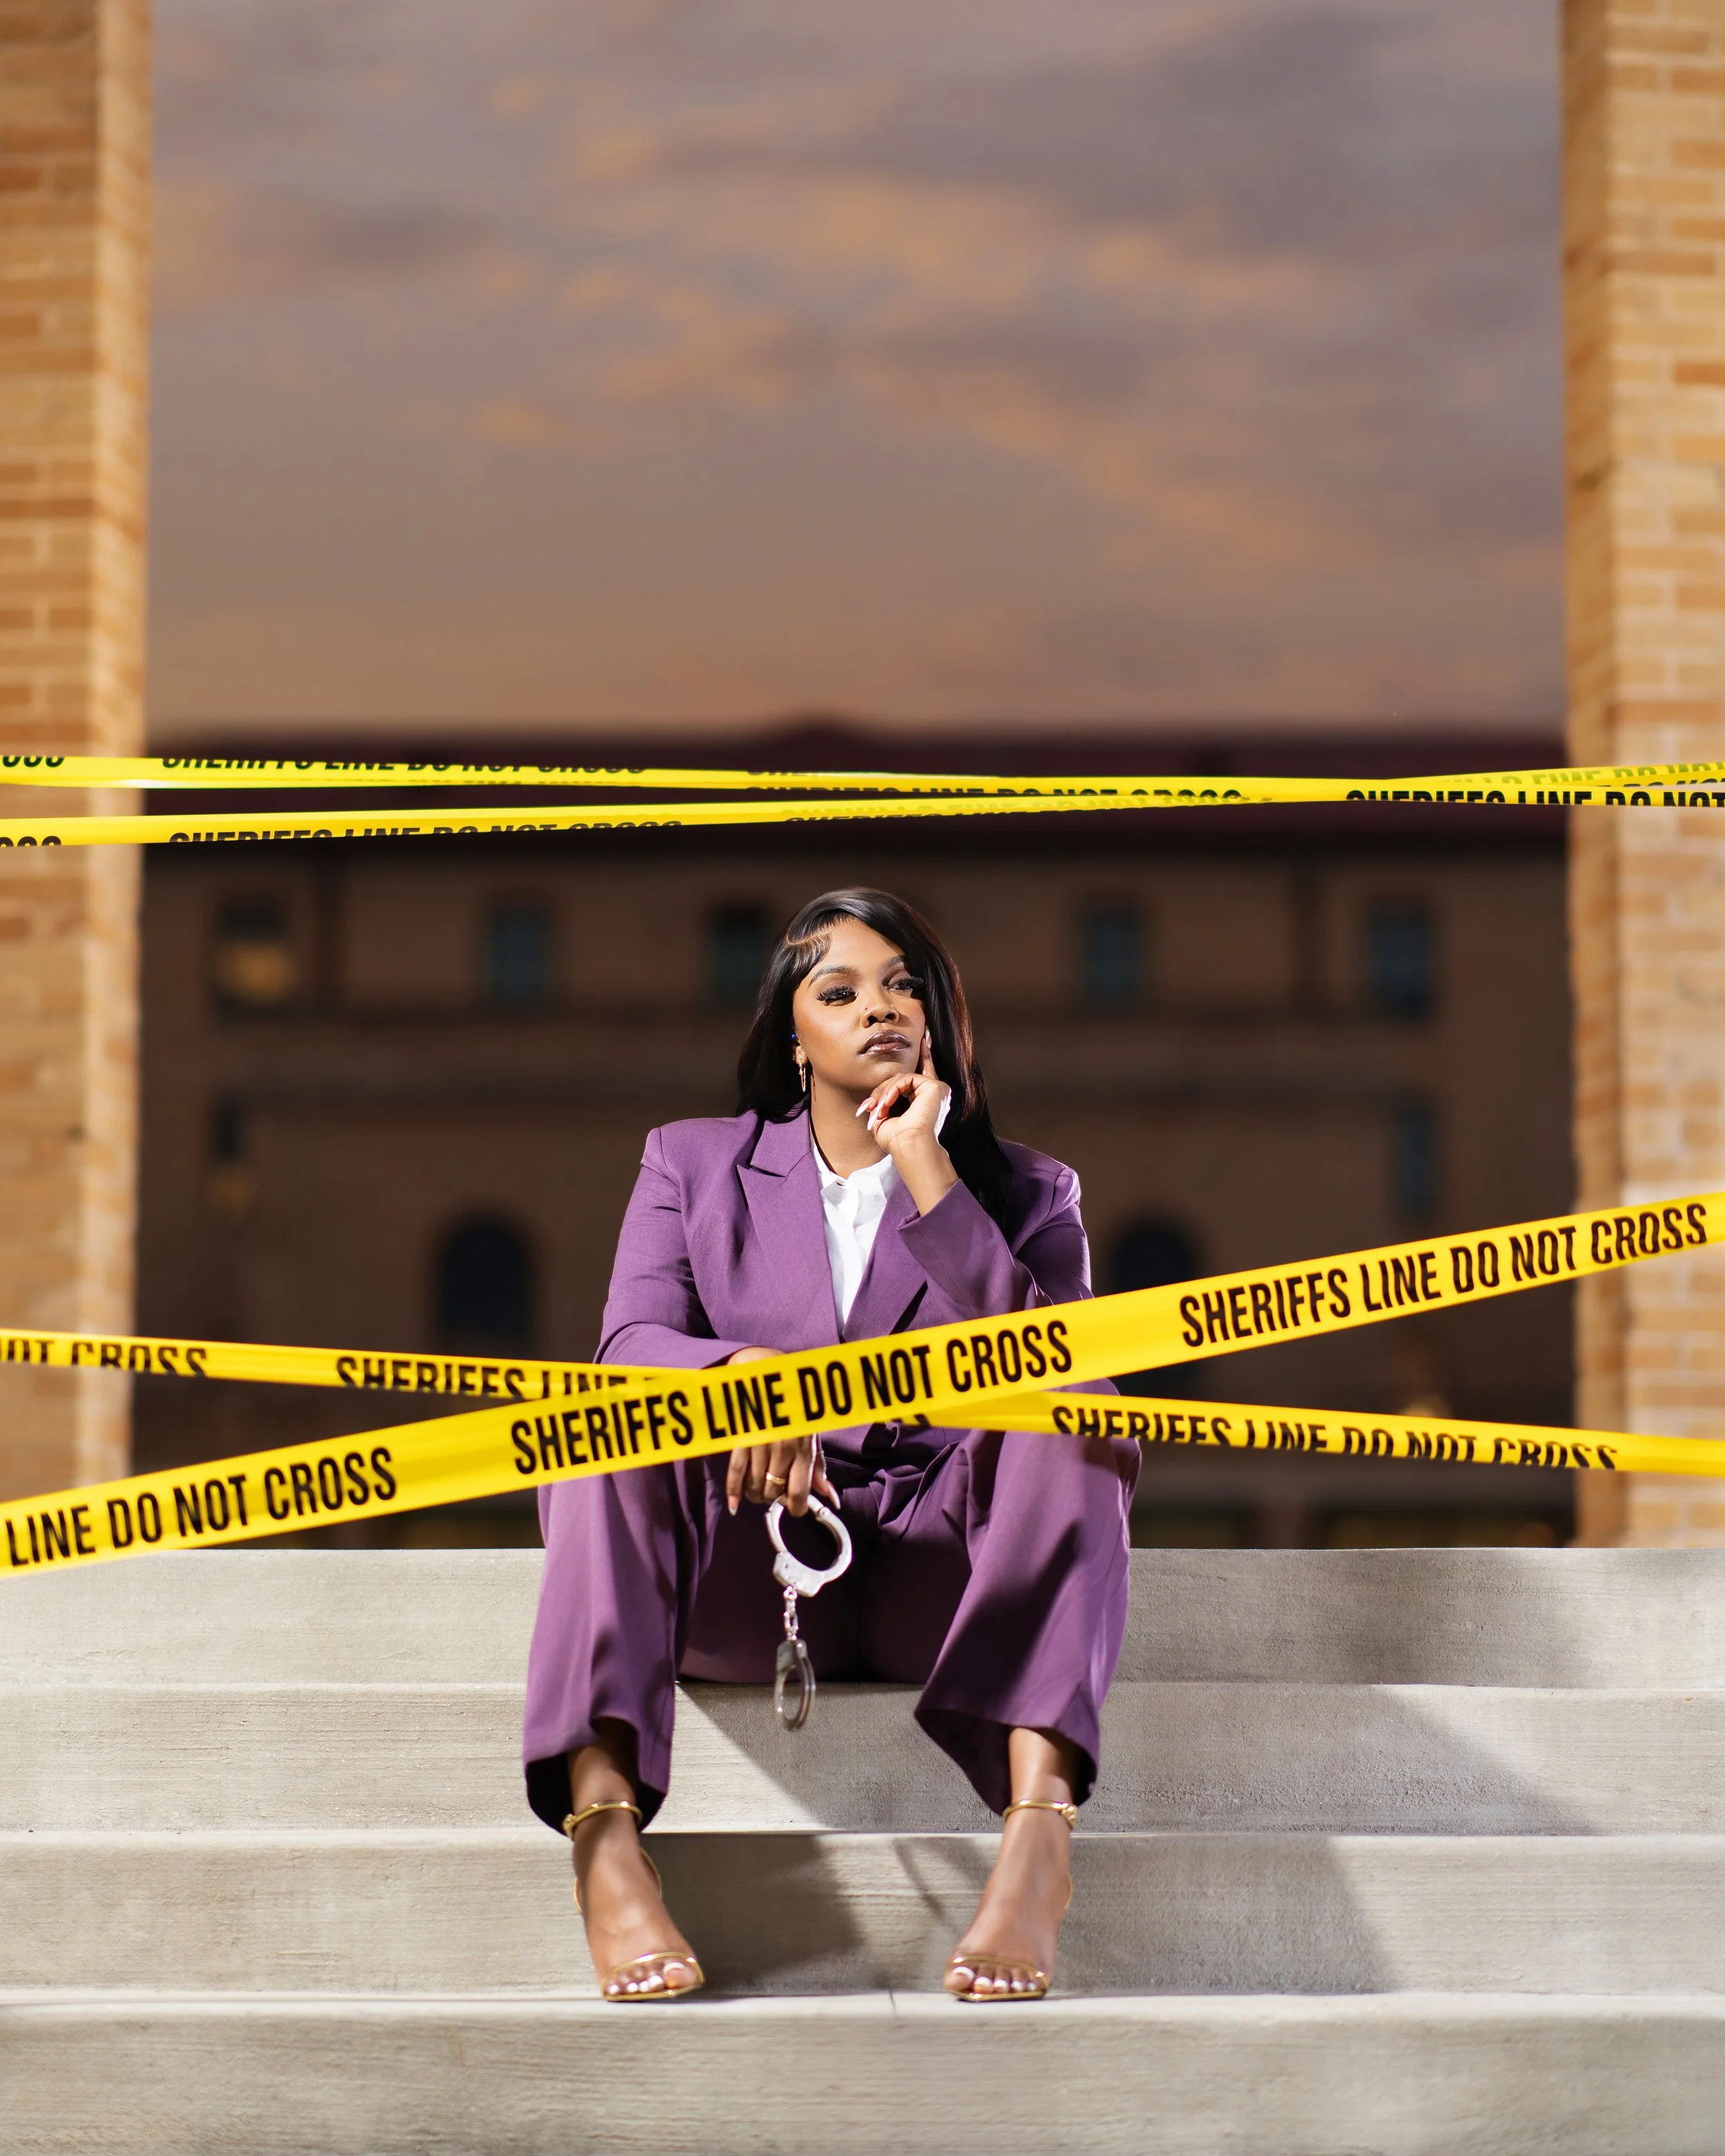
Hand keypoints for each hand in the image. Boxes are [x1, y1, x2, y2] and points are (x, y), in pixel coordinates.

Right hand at [723, 1347, 834, 1515]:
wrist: (767, 1374)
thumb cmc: (794, 1407)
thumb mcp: (811, 1435)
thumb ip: (818, 1469)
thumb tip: (832, 1499)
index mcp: (804, 1449)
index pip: (800, 1492)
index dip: (796, 1507)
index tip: (794, 1507)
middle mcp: (783, 1448)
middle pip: (773, 1492)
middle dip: (773, 1498)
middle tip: (774, 1492)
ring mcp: (760, 1443)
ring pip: (754, 1485)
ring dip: (755, 1494)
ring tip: (758, 1491)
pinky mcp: (741, 1438)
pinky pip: (735, 1472)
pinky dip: (733, 1492)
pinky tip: (735, 1505)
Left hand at [857, 1039, 957, 1211]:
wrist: (908, 1146)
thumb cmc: (897, 1140)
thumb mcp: (884, 1118)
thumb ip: (881, 1103)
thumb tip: (868, 1102)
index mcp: (926, 1101)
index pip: (922, 1074)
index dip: (924, 1056)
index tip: (924, 1039)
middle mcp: (935, 1093)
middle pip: (904, 1077)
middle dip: (883, 1090)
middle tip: (870, 1107)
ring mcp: (937, 1089)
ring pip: (903, 1076)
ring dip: (885, 1092)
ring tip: (878, 1109)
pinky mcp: (935, 1086)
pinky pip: (907, 1077)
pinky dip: (893, 1089)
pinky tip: (888, 1102)